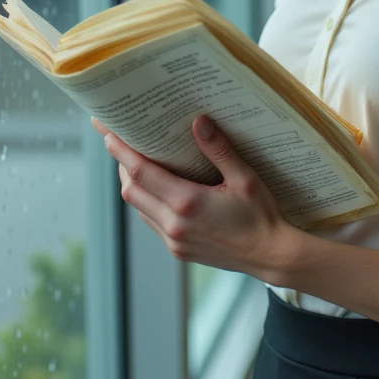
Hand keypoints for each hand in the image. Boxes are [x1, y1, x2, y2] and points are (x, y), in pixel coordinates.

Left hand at [93, 113, 294, 278]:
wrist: (270, 256)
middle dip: (122, 165)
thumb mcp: (245, 178)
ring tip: (137, 163)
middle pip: (131, 191)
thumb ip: (219, 150)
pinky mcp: (178, 250)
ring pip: (139, 208)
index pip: (141, 173)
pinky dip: (147, 202)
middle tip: (121, 143)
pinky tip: (159, 190)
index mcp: (188, 203)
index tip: (108, 133)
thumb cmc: (261, 216)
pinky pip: (151, 222)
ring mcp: (174, 240)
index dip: (121, 151)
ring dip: (133, 185)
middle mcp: (174, 224)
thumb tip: (199, 121)